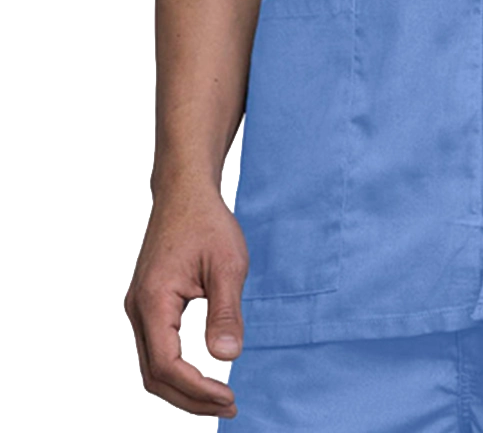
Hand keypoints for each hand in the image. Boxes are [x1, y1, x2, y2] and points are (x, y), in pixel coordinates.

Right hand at [124, 181, 247, 417]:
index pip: (168, 365)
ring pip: (153, 365)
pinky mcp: (149, 304)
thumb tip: (229, 358)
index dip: (198, 390)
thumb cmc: (206, 222)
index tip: (229, 397)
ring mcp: (141, 307)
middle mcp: (139, 309)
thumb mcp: (227, 265)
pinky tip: (201, 373)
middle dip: (190, 398)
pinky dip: (176, 369)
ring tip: (218, 397)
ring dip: (183, 387)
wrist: (185, 191)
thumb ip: (226, 311)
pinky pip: (156, 348)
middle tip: (228, 405)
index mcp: (154, 302)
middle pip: (155, 375)